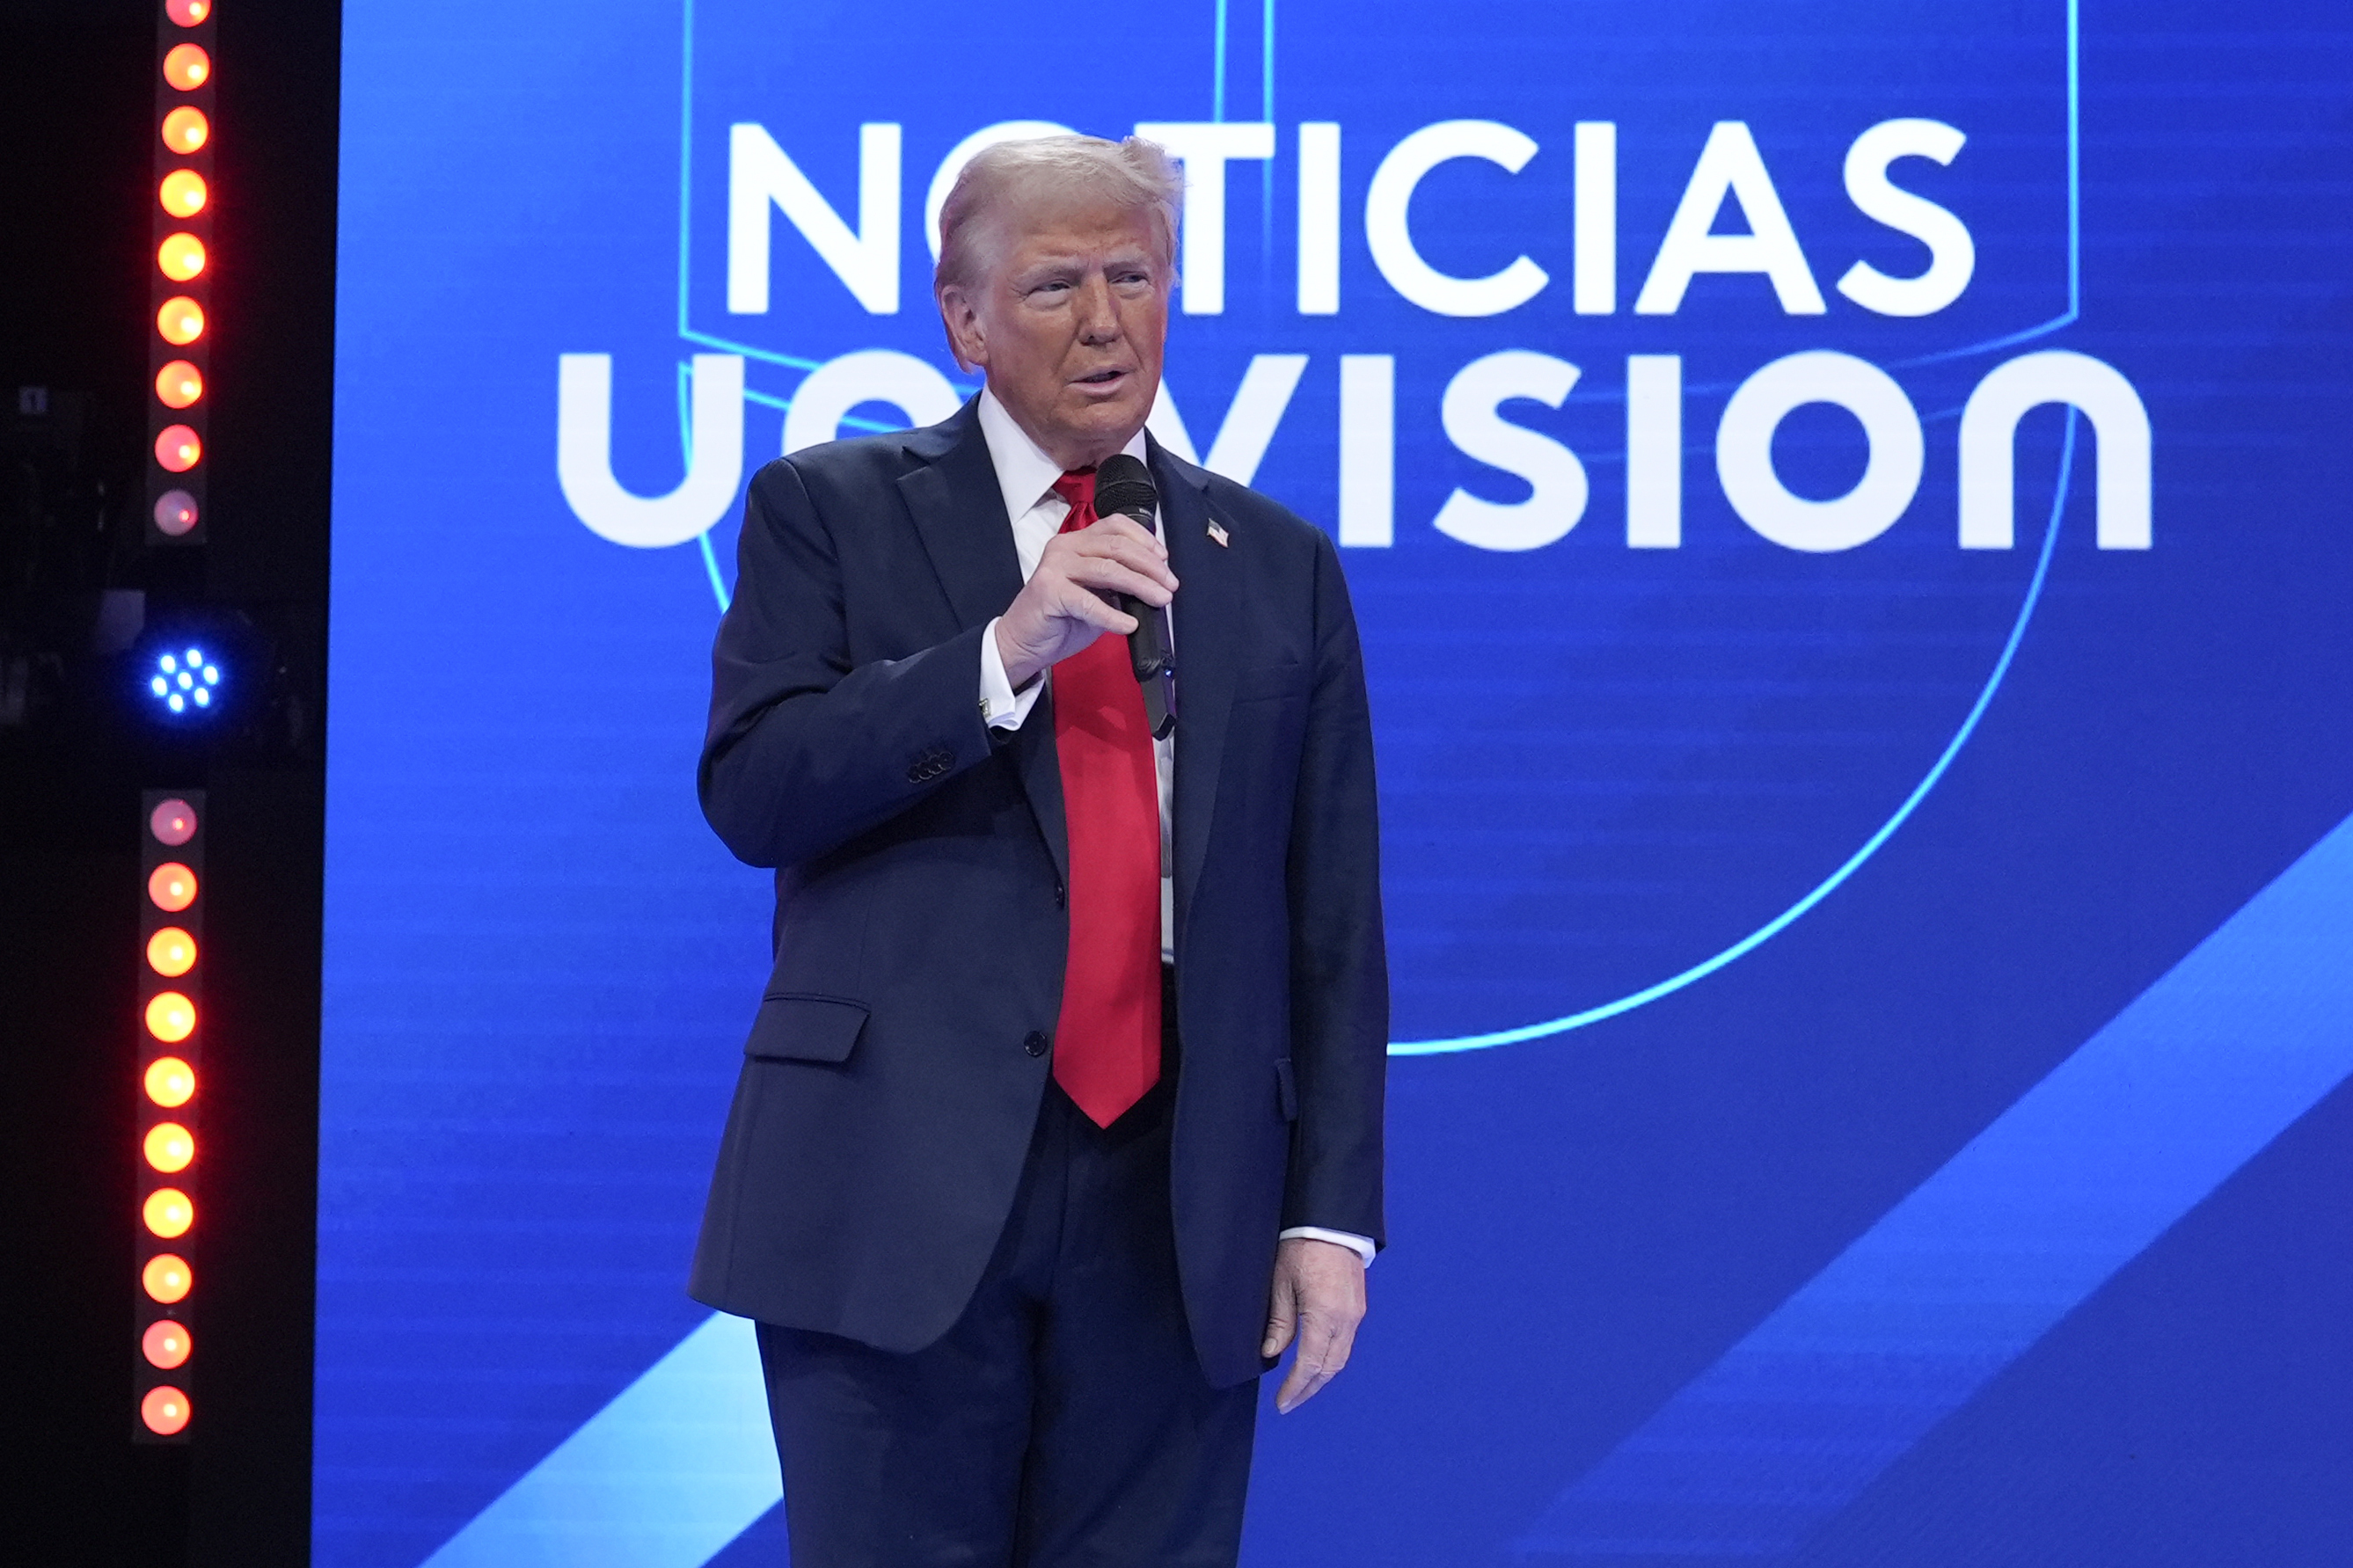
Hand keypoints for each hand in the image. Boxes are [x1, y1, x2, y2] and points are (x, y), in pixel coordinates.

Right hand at [993, 514, 1176, 689]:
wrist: (1023, 642)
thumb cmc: (1060, 618)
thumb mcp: (1096, 594)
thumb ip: (1118, 584)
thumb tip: (1155, 585)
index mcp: (1077, 542)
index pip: (1116, 526)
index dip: (1145, 539)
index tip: (1164, 559)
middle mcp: (1065, 547)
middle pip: (1117, 547)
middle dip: (1151, 566)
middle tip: (1170, 585)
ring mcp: (1055, 567)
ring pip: (1108, 569)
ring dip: (1141, 586)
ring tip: (1160, 600)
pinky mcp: (1049, 591)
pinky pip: (1089, 602)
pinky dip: (1113, 615)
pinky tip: (1129, 624)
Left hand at [1262, 1236, 1366, 1413]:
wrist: (1332, 1222)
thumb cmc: (1302, 1246)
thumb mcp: (1281, 1282)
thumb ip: (1279, 1321)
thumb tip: (1272, 1353)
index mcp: (1325, 1315)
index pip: (1310, 1364)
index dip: (1295, 1387)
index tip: (1281, 1403)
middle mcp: (1346, 1320)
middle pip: (1329, 1368)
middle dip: (1309, 1389)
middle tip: (1289, 1402)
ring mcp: (1355, 1314)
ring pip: (1340, 1358)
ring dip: (1320, 1377)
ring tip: (1301, 1389)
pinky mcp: (1357, 1307)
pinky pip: (1345, 1343)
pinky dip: (1329, 1359)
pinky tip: (1315, 1362)